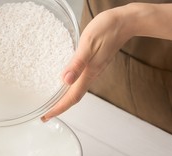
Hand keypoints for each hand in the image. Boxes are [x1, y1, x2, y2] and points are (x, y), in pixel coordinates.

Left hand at [42, 6, 132, 121]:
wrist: (126, 22)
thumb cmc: (107, 30)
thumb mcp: (88, 45)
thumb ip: (77, 63)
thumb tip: (66, 80)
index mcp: (88, 73)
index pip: (71, 98)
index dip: (58, 109)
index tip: (46, 117)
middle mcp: (91, 75)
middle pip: (73, 98)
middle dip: (58, 108)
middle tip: (44, 115)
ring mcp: (93, 70)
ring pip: (76, 90)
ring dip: (63, 98)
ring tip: (51, 102)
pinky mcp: (93, 64)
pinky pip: (79, 81)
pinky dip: (68, 87)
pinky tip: (63, 83)